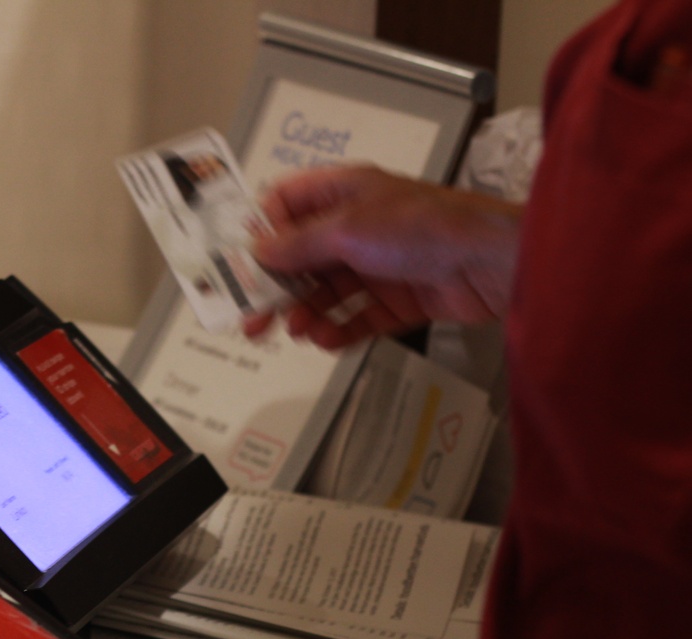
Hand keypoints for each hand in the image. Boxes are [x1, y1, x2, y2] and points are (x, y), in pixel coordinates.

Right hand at [244, 165, 522, 349]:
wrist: (493, 261)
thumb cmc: (423, 227)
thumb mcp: (349, 227)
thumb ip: (299, 243)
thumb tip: (258, 251)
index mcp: (344, 192)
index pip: (288, 204)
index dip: (265, 232)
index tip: (249, 264)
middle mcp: (357, 226)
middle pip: (301, 257)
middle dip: (276, 288)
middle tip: (253, 320)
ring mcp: (378, 265)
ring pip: (327, 293)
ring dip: (306, 313)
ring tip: (298, 332)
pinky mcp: (399, 300)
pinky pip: (358, 319)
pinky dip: (340, 331)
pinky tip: (328, 341)